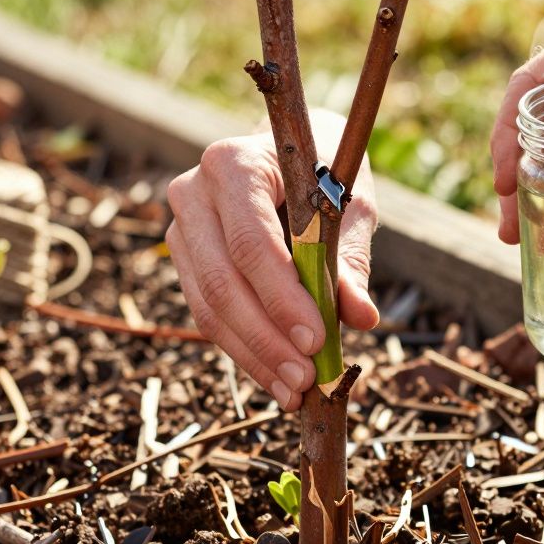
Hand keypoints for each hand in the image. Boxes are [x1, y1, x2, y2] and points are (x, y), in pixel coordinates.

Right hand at [165, 113, 378, 410]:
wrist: (290, 153)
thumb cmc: (326, 173)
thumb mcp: (350, 205)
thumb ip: (348, 260)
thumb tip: (362, 317)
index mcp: (235, 163)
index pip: (251, 241)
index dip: (281, 296)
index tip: (316, 340)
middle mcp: (195, 191)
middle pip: (223, 280)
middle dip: (267, 337)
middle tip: (306, 378)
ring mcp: (181, 226)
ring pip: (209, 305)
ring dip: (254, 354)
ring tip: (295, 389)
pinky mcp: (183, 258)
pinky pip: (208, 313)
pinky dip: (244, 349)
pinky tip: (276, 377)